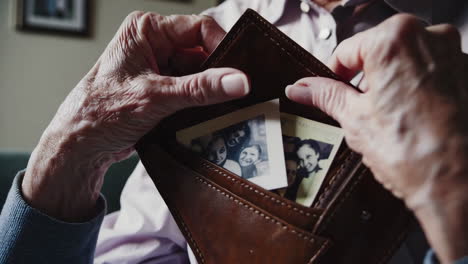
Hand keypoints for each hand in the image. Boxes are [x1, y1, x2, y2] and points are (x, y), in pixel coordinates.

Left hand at [22, 13, 248, 221]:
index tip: (240, 70)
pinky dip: (202, 102)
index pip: (199, 28)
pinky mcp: (162, 89)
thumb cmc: (101, 111)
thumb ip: (200, 89)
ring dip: (210, 91)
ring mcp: (159, 68)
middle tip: (236, 91)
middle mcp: (154, 44)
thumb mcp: (156, 97)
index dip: (222, 47)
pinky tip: (210, 113)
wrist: (81, 144)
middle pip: (202, 52)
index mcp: (146, 31)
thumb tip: (239, 81)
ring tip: (224, 105)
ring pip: (199, 73)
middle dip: (218, 73)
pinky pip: (192, 90)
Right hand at [286, 14, 467, 262]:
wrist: (457, 183)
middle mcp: (430, 38)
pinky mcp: (467, 74)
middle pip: (377, 51)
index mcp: (394, 40)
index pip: (347, 50)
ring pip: (404, 61)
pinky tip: (410, 114)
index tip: (329, 89)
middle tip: (357, 108)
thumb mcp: (354, 119)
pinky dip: (415, 87)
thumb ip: (326, 95)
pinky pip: (430, 71)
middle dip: (363, 78)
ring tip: (386, 116)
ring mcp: (454, 55)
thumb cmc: (412, 153)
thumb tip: (301, 88)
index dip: (332, 74)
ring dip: (389, 82)